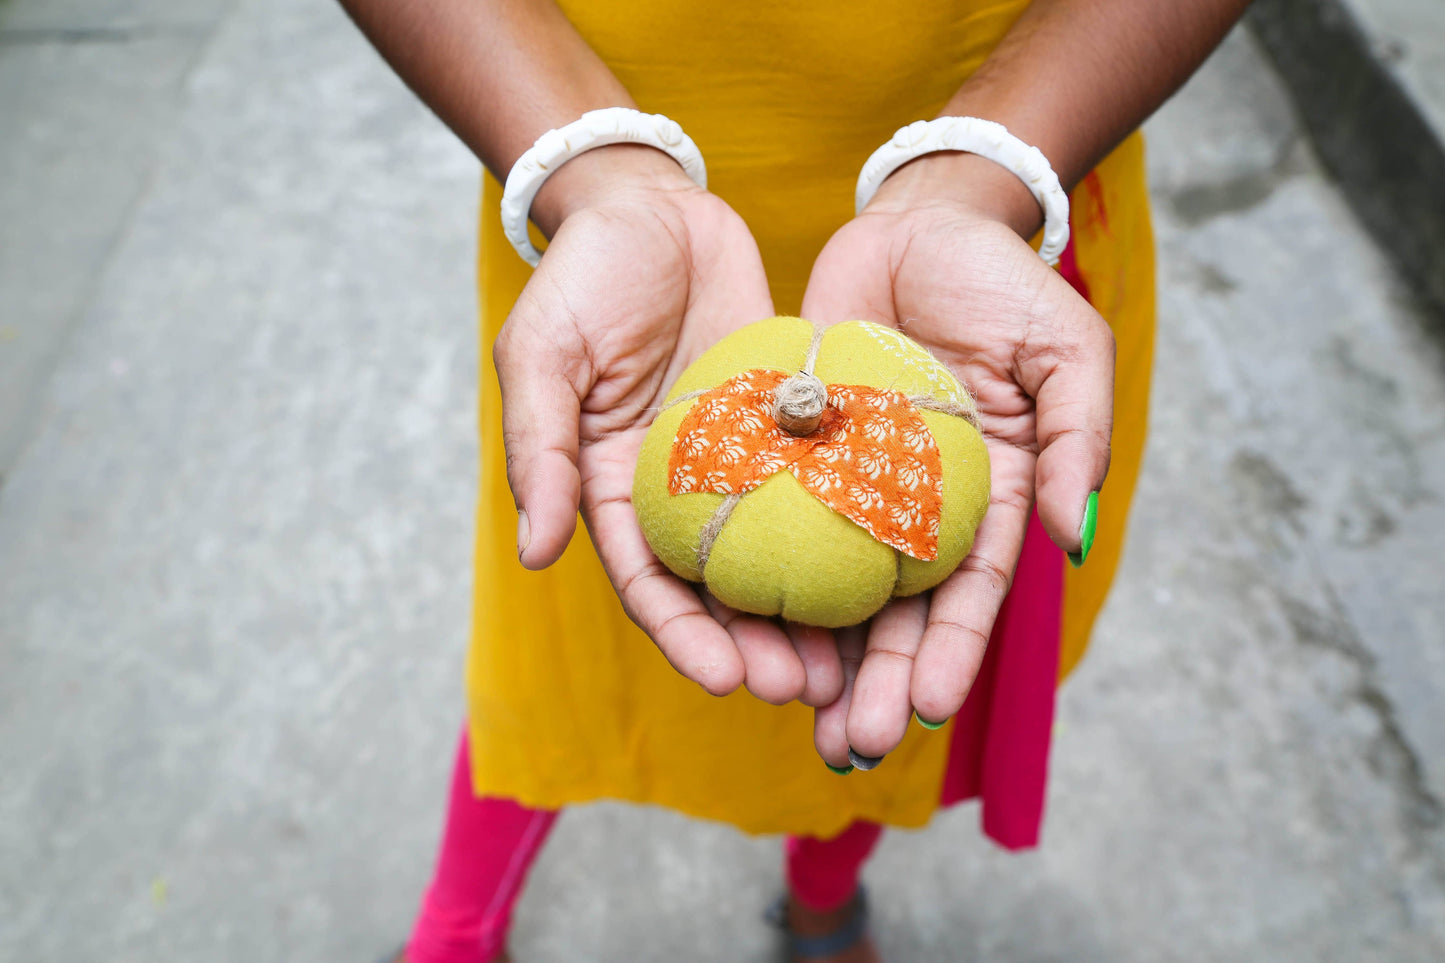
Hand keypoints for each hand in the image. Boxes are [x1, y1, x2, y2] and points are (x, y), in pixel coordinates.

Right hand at [495, 146, 841, 706]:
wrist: (653, 207)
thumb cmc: (582, 277)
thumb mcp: (543, 357)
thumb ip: (542, 450)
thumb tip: (536, 553)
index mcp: (612, 488)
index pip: (648, 582)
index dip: (684, 637)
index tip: (726, 680)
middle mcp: (680, 490)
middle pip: (721, 589)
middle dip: (759, 646)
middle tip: (807, 689)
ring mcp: (739, 461)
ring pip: (780, 552)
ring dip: (810, 610)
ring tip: (852, 661)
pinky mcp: (788, 424)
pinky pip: (822, 483)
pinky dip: (846, 529)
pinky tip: (888, 565)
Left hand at [800, 152, 1114, 766]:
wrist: (916, 224)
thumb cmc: (1001, 283)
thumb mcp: (1065, 349)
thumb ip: (1077, 439)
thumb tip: (1073, 540)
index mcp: (987, 498)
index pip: (969, 590)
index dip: (949, 650)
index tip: (922, 705)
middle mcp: (913, 507)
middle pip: (893, 610)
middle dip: (873, 680)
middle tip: (846, 742)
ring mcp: (847, 484)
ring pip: (826, 582)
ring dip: (812, 650)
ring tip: (789, 712)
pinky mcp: (789, 452)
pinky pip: (770, 516)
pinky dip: (755, 569)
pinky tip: (733, 621)